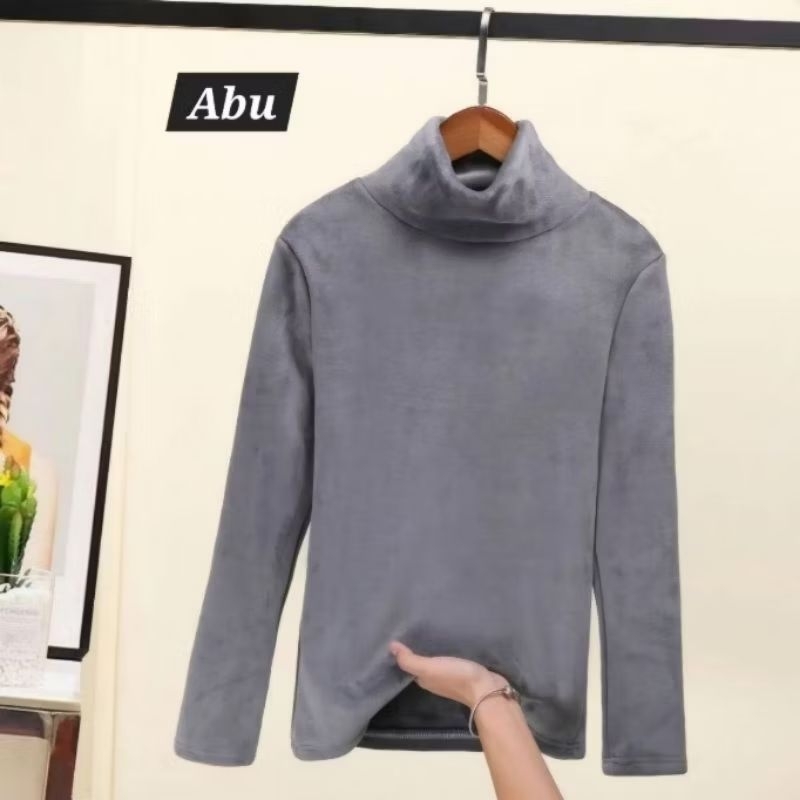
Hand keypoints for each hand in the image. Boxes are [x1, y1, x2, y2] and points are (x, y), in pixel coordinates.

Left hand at [388, 639, 507, 707]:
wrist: (487, 689)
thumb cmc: (456, 677)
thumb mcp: (429, 668)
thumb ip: (411, 660)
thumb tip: (390, 646)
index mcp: (425, 680)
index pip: (410, 667)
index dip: (404, 654)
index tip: (399, 637)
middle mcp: (435, 680)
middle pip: (422, 664)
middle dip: (417, 650)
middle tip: (412, 629)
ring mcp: (450, 677)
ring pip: (436, 662)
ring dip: (433, 650)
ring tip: (428, 630)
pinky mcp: (464, 671)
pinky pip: (451, 659)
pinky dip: (446, 652)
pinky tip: (447, 640)